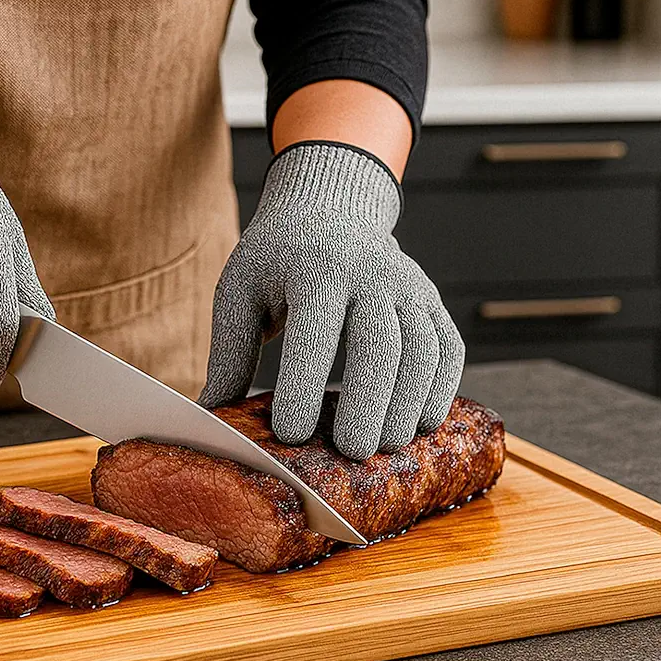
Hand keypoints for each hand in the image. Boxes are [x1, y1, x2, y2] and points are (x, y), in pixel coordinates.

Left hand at [199, 141, 463, 459]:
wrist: (327, 207)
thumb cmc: (275, 259)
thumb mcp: (239, 291)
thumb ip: (230, 352)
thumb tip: (212, 416)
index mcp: (315, 269)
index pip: (314, 334)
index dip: (303, 387)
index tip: (289, 434)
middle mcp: (371, 272)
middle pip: (381, 345)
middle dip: (368, 403)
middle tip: (351, 453)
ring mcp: (408, 284)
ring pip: (422, 350)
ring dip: (407, 404)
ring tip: (384, 446)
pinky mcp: (431, 299)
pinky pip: (448, 348)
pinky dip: (440, 389)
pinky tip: (419, 423)